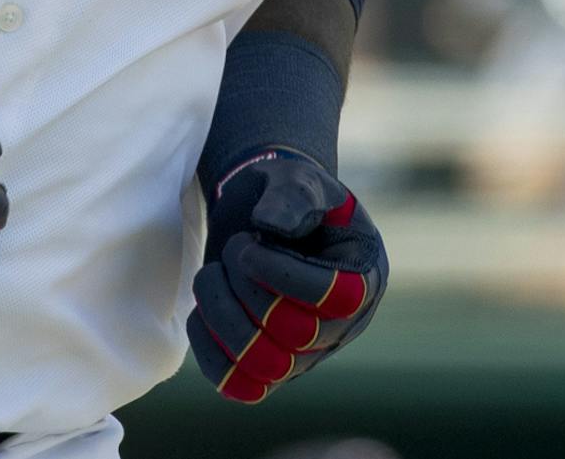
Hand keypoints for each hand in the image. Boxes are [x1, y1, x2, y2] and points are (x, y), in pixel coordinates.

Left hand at [187, 147, 385, 402]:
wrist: (262, 215)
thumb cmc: (285, 196)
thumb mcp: (296, 179)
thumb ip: (292, 196)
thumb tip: (270, 226)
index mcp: (363, 278)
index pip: (336, 297)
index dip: (282, 273)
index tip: (250, 241)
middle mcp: (339, 327)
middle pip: (295, 336)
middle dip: (248, 286)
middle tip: (235, 247)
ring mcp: (304, 355)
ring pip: (264, 367)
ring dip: (222, 314)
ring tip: (213, 273)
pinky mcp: (266, 368)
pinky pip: (236, 384)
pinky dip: (208, 348)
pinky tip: (200, 308)